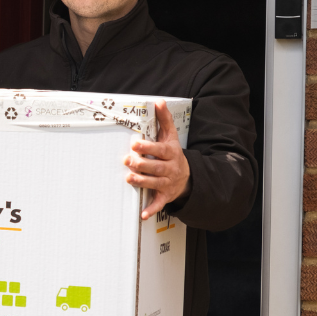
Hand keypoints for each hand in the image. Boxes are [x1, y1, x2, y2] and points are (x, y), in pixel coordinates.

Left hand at [124, 100, 189, 219]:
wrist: (188, 176)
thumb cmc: (173, 154)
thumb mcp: (171, 136)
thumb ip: (164, 119)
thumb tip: (159, 101)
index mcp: (171, 153)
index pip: (159, 150)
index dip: (148, 147)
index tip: (135, 143)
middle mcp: (170, 168)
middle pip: (155, 167)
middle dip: (141, 164)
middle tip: (128, 161)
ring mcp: (168, 183)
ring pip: (154, 183)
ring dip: (142, 182)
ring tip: (129, 178)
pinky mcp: (166, 195)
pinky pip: (159, 203)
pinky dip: (151, 209)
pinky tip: (142, 214)